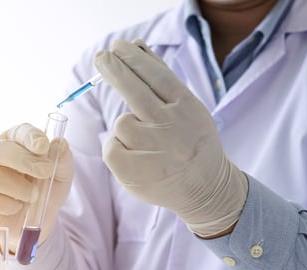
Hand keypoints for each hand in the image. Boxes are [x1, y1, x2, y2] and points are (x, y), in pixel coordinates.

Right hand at [0, 123, 72, 251]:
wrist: (33, 223)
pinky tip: (16, 207)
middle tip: (45, 172)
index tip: (44, 146)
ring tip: (33, 197)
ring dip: (20, 188)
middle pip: (0, 150)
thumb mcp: (61, 176)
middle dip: (24, 161)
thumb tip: (60, 143)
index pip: (19, 132)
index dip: (30, 137)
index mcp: (14, 142)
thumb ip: (63, 160)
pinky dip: (9, 206)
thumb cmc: (44, 191)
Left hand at [93, 39, 247, 236]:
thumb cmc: (190, 140)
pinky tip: (136, 156)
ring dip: (126, 127)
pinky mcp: (135, 171)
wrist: (205, 188)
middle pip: (135, 92)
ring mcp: (154, 150)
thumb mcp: (186, 107)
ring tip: (145, 141)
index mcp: (186, 107)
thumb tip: (135, 44)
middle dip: (115, 70)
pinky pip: (111, 147)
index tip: (117, 46)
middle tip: (101, 57)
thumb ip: (160, 77)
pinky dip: (117, 148)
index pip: (155, 76)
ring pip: (122, 123)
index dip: (133, 59)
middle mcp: (171, 126)